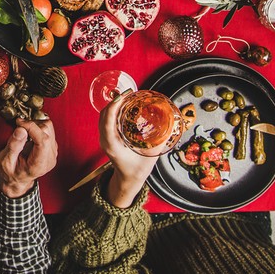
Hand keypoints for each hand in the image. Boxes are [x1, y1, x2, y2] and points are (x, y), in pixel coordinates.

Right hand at [0, 118, 57, 197]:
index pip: (43, 140)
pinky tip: (28, 133)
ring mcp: (52, 152)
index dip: (32, 127)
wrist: (17, 180)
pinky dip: (37, 127)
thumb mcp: (6, 161)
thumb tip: (21, 129)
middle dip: (32, 125)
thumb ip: (13, 146)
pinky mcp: (51, 146)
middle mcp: (50, 158)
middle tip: (18, 126)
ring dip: (35, 124)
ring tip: (23, 130)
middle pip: (47, 131)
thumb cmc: (11, 173)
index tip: (19, 123)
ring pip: (49, 127)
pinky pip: (48, 130)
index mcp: (39, 164)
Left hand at [98, 93, 161, 207]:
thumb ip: (161, 142)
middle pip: (104, 116)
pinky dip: (113, 110)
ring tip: (126, 96)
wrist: (127, 180)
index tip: (122, 97)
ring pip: (103, 116)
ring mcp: (104, 139)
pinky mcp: (106, 137)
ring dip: (113, 105)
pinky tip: (123, 106)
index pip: (108, 123)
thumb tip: (171, 125)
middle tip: (129, 93)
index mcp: (112, 146)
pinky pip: (106, 120)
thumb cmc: (137, 171)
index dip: (113, 108)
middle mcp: (105, 141)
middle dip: (114, 102)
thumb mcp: (151, 157)